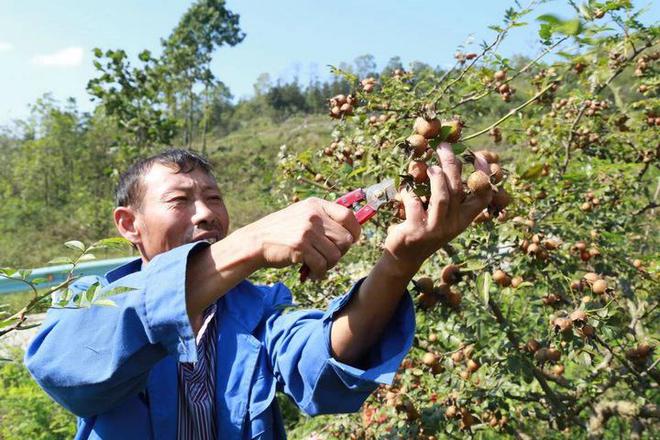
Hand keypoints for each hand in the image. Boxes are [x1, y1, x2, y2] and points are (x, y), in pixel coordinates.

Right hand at [244, 198, 360, 279]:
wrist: (255, 242)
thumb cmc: (282, 232)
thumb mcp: (302, 216)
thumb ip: (324, 220)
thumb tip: (352, 235)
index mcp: (316, 205)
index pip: (348, 216)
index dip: (355, 231)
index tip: (351, 241)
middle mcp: (313, 216)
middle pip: (345, 239)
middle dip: (340, 253)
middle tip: (328, 258)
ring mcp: (307, 231)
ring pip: (336, 255)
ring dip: (329, 266)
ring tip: (318, 267)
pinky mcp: (301, 247)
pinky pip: (322, 266)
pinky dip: (319, 274)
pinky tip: (311, 274)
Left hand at [383, 142, 491, 271]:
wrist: (404, 258)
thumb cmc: (425, 230)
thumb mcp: (443, 217)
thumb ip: (449, 196)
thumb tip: (451, 164)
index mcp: (463, 220)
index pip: (482, 197)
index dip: (483, 175)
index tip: (479, 155)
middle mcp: (452, 225)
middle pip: (459, 190)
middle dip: (453, 165)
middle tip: (444, 146)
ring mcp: (435, 229)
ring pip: (442, 198)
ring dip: (436, 178)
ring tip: (431, 167)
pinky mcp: (416, 231)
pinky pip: (415, 204)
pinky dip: (409, 193)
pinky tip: (405, 190)